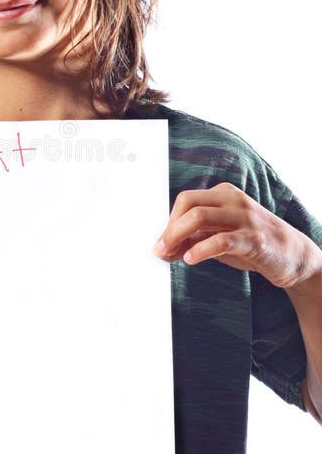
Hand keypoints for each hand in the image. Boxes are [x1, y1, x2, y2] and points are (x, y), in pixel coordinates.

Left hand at [154, 181, 321, 289]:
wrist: (293, 256)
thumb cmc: (252, 243)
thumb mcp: (220, 236)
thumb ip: (194, 238)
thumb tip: (163, 248)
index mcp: (224, 194)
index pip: (186, 199)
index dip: (169, 221)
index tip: (160, 242)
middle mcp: (234, 201)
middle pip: (189, 204)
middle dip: (169, 228)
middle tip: (160, 249)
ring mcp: (245, 218)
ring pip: (201, 217)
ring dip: (178, 236)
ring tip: (170, 254)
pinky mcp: (255, 240)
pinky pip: (221, 240)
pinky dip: (201, 249)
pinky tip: (190, 259)